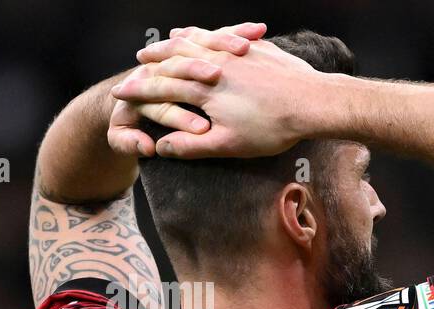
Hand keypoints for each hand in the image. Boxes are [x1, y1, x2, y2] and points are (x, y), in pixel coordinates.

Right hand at [113, 28, 325, 159]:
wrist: (313, 103)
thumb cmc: (272, 128)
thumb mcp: (229, 145)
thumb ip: (192, 145)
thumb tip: (162, 148)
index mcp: (204, 88)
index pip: (162, 87)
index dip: (139, 91)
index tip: (120, 93)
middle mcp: (216, 64)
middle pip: (176, 57)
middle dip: (154, 60)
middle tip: (138, 60)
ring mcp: (235, 53)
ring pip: (199, 41)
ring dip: (178, 42)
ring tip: (166, 41)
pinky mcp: (257, 48)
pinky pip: (224, 36)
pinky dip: (209, 34)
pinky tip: (206, 35)